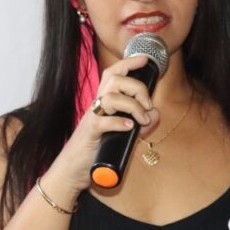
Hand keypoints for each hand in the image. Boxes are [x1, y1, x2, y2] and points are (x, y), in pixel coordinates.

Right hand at [43, 54, 160, 195]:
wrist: (73, 170)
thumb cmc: (97, 149)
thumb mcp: (123, 135)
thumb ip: (141, 125)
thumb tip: (156, 113)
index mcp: (104, 102)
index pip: (114, 74)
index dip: (128, 63)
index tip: (144, 59)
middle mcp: (97, 106)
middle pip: (115, 80)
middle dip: (138, 88)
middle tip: (148, 106)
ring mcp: (92, 119)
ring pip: (110, 97)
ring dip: (133, 106)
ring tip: (142, 120)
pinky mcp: (90, 134)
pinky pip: (102, 122)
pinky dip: (119, 122)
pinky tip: (129, 127)